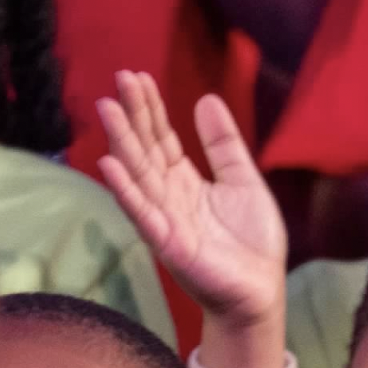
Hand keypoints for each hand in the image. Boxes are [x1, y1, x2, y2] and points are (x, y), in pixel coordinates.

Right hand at [97, 72, 285, 333]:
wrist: (261, 291)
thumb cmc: (252, 242)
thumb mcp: (243, 181)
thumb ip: (224, 144)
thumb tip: (206, 99)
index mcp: (185, 182)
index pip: (161, 138)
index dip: (150, 108)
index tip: (137, 76)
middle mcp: (168, 197)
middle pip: (145, 149)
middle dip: (132, 115)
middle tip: (120, 78)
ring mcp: (165, 220)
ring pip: (138, 175)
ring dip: (121, 143)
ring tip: (106, 110)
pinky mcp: (169, 245)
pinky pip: (142, 215)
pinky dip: (126, 191)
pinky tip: (109, 166)